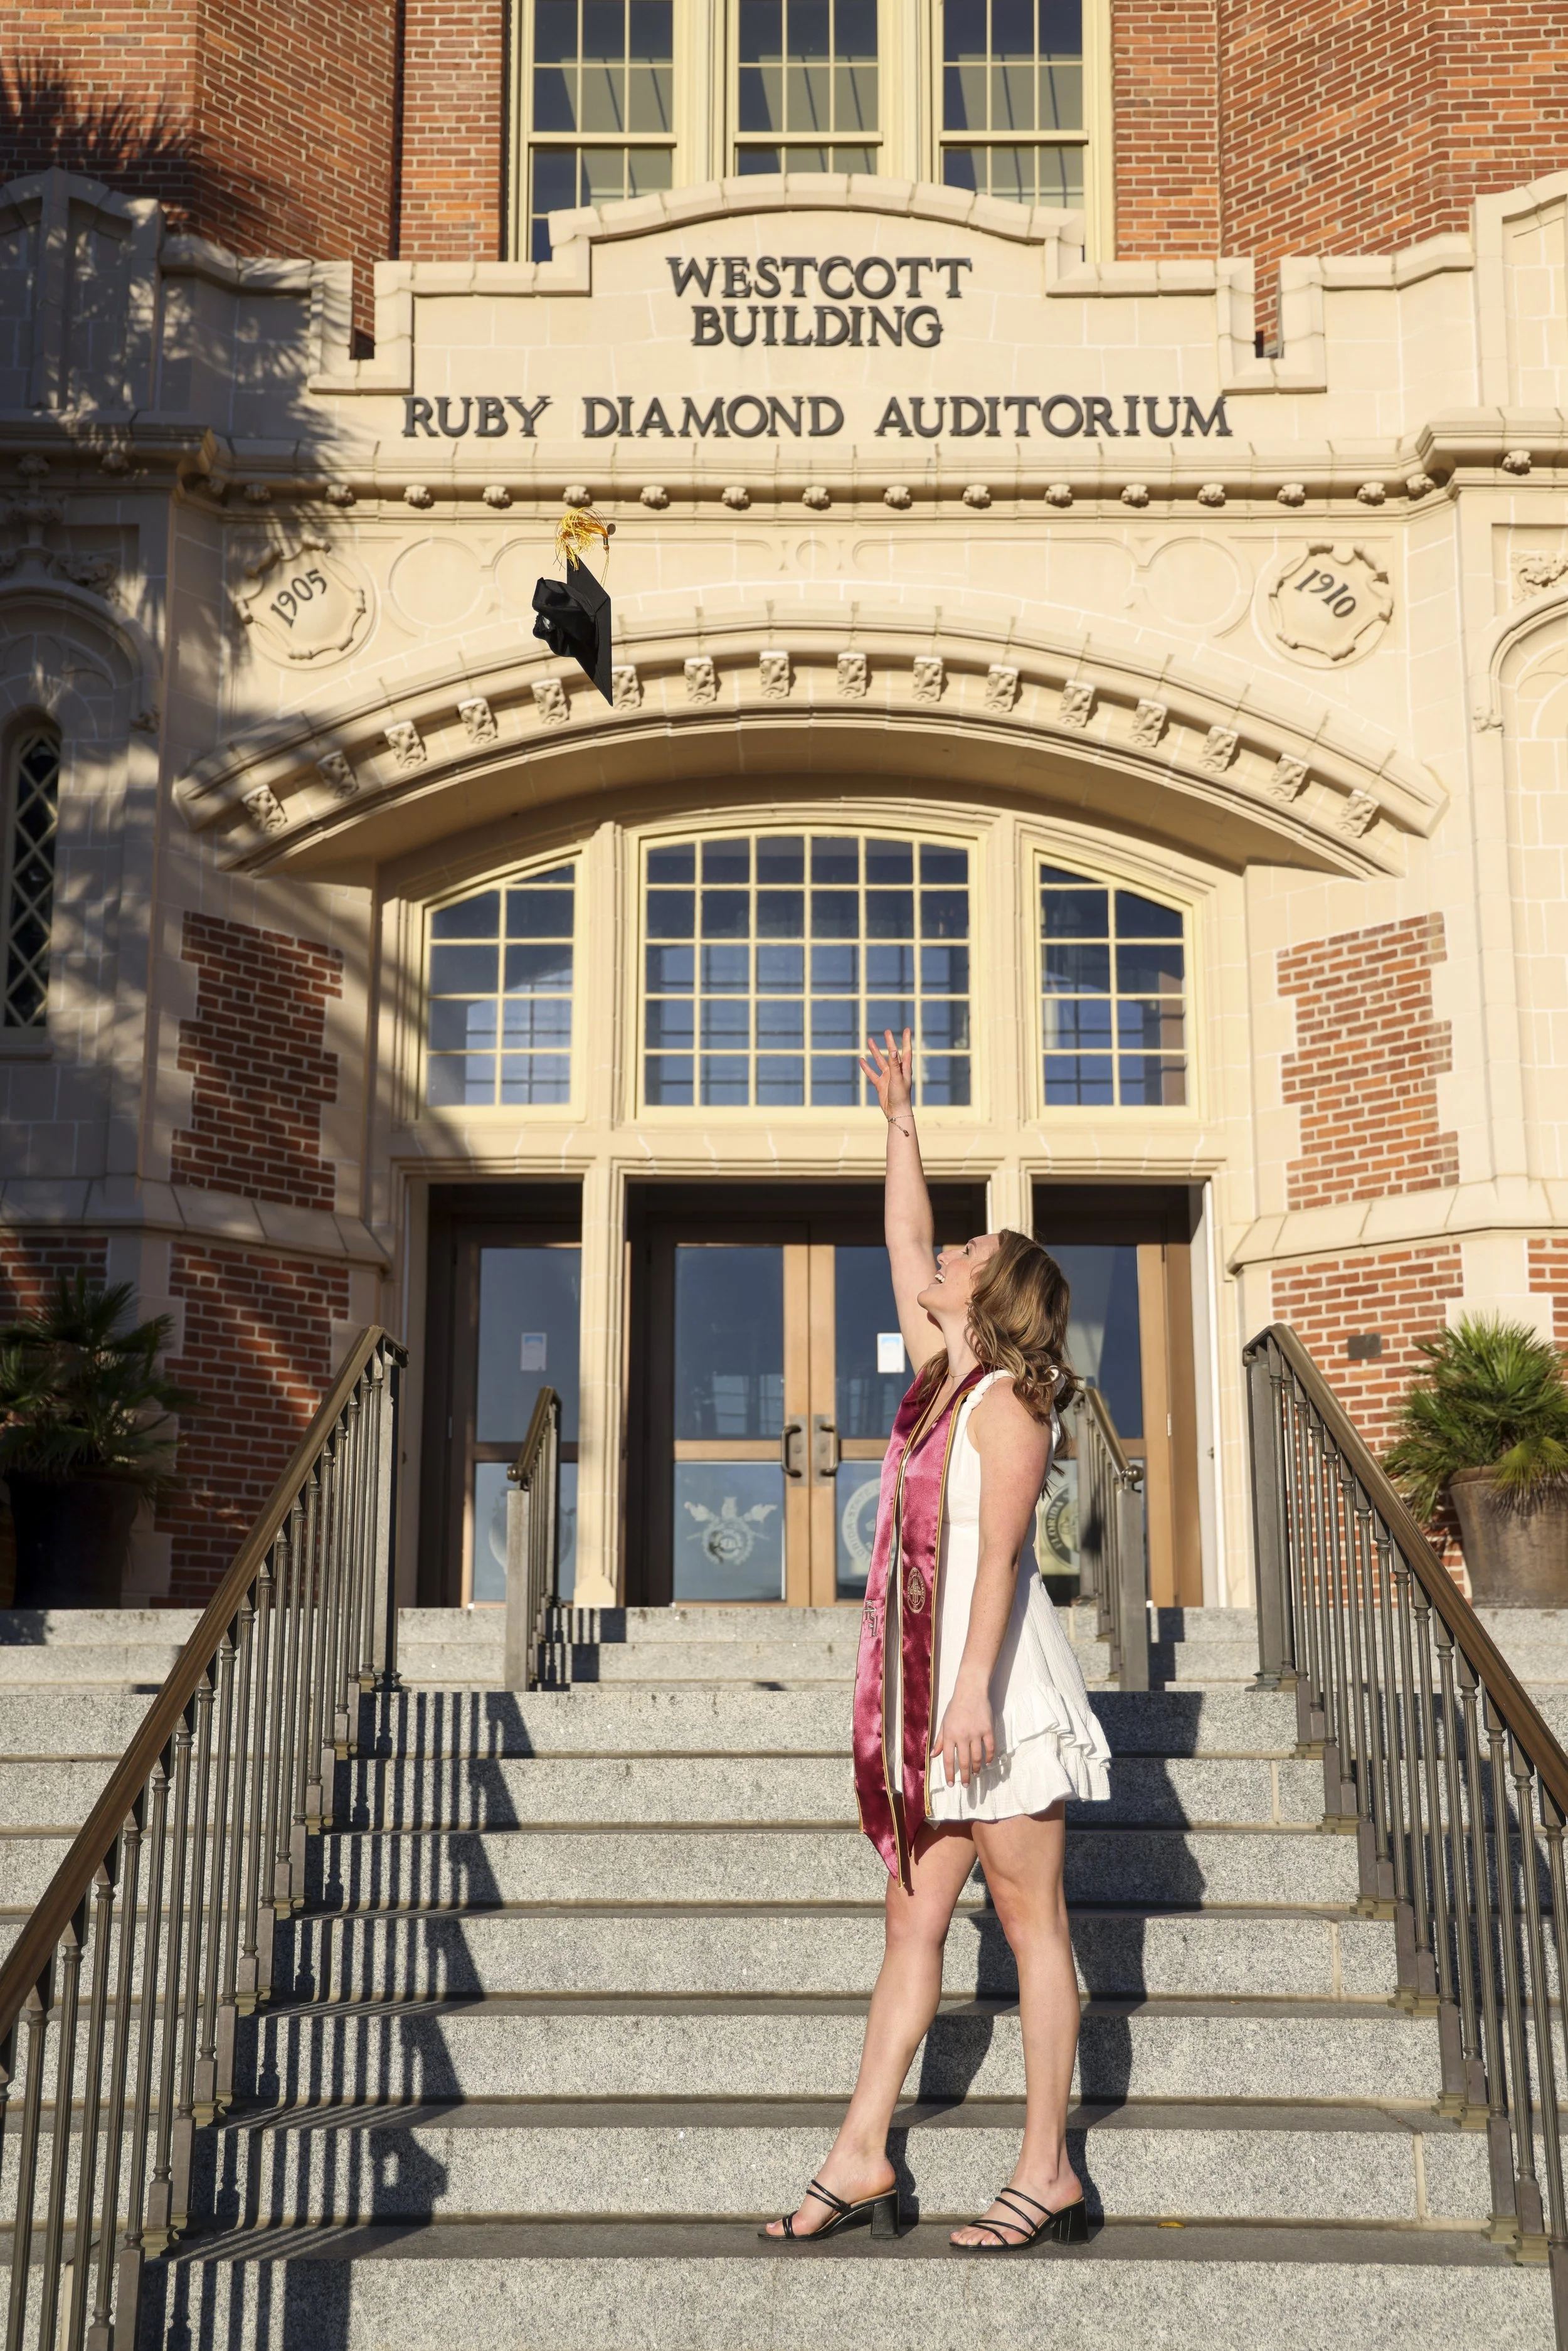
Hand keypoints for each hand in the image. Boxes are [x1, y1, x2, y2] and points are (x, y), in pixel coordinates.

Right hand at [859, 1027, 912, 1121]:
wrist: (896, 1111)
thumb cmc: (901, 1096)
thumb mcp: (898, 1078)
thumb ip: (895, 1065)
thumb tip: (894, 1051)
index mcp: (904, 1069)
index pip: (906, 1051)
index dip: (906, 1040)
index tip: (906, 1029)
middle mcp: (896, 1071)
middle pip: (892, 1053)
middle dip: (889, 1042)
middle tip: (886, 1032)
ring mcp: (887, 1077)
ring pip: (880, 1061)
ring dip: (875, 1052)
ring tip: (870, 1041)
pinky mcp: (880, 1084)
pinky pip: (872, 1073)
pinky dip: (866, 1067)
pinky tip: (861, 1060)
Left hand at [934, 1675, 994, 1789]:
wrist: (970, 1691)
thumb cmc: (955, 1707)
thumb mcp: (944, 1723)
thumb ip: (939, 1740)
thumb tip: (933, 1756)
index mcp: (950, 1735)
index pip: (948, 1759)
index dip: (949, 1774)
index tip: (951, 1784)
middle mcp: (962, 1736)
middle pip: (964, 1762)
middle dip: (964, 1776)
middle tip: (965, 1786)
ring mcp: (976, 1733)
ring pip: (977, 1757)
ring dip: (976, 1769)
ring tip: (975, 1774)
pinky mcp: (988, 1729)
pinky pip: (990, 1748)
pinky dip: (989, 1757)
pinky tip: (988, 1763)